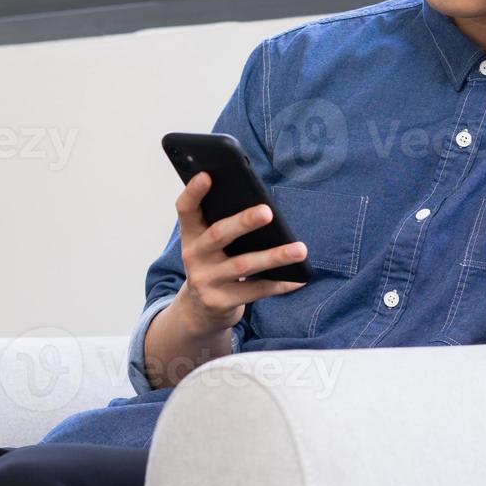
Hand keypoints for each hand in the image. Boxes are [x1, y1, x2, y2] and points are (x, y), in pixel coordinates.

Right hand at [172, 171, 306, 337]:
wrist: (199, 311)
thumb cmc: (214, 264)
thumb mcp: (209, 245)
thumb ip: (223, 225)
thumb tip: (264, 209)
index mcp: (190, 235)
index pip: (185, 209)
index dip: (193, 192)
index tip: (206, 174)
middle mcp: (193, 256)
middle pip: (218, 234)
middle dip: (243, 222)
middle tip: (268, 211)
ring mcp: (205, 281)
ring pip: (243, 266)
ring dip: (274, 256)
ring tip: (300, 249)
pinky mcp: (219, 303)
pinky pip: (256, 291)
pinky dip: (279, 284)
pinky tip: (297, 277)